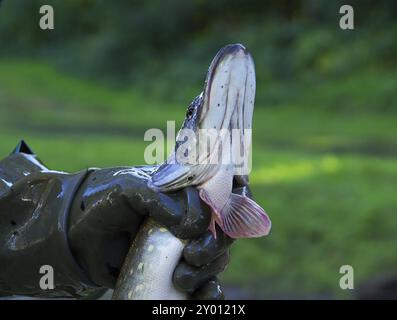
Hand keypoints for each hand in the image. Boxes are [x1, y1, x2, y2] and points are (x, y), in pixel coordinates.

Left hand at [68, 166, 242, 298]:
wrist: (79, 237)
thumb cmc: (104, 202)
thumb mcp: (128, 189)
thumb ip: (160, 195)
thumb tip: (188, 221)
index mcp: (186, 189)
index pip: (227, 187)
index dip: (238, 196)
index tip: (231, 211)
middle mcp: (192, 215)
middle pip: (227, 228)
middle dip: (217, 243)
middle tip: (192, 254)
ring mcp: (187, 242)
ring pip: (219, 255)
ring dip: (209, 268)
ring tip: (181, 277)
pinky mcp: (178, 268)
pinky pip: (207, 280)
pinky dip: (210, 290)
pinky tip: (203, 295)